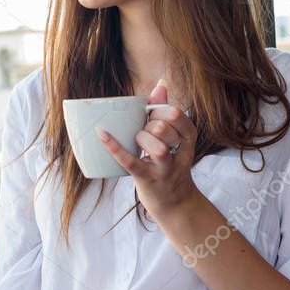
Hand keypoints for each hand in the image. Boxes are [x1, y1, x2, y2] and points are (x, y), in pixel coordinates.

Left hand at [94, 79, 199, 220]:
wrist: (176, 204)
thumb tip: (161, 84)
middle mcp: (180, 154)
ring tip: (138, 143)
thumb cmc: (170, 164)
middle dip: (149, 125)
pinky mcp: (147, 179)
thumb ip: (165, 111)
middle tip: (144, 134)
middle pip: (163, 128)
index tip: (152, 116)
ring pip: (156, 147)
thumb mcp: (174, 139)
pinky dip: (114, 147)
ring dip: (141, 139)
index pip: (176, 114)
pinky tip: (102, 135)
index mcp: (188, 139)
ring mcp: (164, 169)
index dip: (159, 110)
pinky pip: (130, 161)